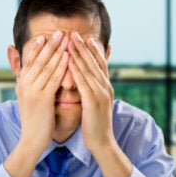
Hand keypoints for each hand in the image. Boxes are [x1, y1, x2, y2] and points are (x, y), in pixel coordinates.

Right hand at [16, 30, 68, 153]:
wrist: (31, 140)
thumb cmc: (34, 120)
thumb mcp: (28, 99)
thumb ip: (29, 85)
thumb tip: (29, 75)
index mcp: (21, 83)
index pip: (29, 61)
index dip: (37, 47)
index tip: (45, 36)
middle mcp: (25, 84)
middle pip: (38, 59)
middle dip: (49, 44)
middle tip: (59, 32)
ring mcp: (33, 90)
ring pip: (46, 66)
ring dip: (57, 50)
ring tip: (66, 39)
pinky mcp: (42, 98)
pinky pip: (54, 78)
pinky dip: (61, 66)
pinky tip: (69, 57)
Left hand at [67, 31, 114, 153]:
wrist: (103, 143)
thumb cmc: (95, 125)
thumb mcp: (94, 104)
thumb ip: (92, 91)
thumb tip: (86, 82)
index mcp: (105, 87)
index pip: (99, 63)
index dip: (91, 49)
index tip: (83, 36)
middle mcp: (105, 87)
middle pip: (94, 62)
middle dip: (83, 46)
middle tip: (73, 33)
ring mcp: (101, 94)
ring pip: (89, 69)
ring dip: (79, 54)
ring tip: (69, 41)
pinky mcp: (94, 102)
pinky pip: (84, 83)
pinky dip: (77, 70)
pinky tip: (69, 62)